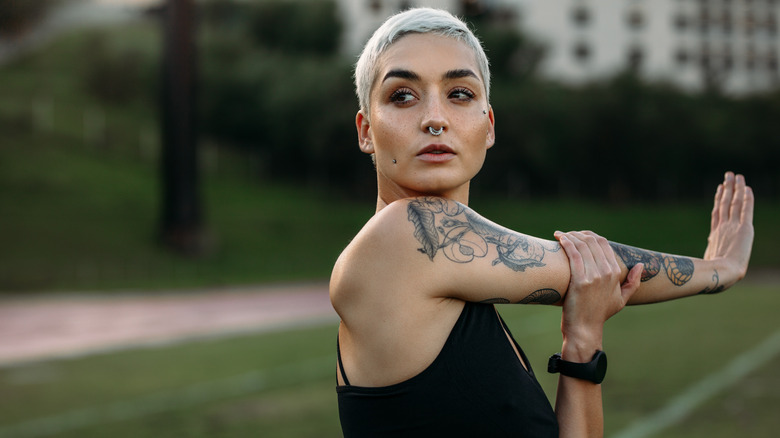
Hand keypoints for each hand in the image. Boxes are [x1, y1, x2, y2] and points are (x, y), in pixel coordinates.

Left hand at [554, 231, 643, 358]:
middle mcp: (607, 272)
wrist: (585, 329)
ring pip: (582, 246)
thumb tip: (641, 265)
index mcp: (616, 273)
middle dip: (578, 233)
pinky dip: (566, 243)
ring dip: (570, 236)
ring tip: (560, 235)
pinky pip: (573, 255)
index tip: (578, 235)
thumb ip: (633, 282)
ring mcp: (594, 276)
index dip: (589, 235)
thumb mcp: (622, 299)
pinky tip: (559, 238)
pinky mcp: (580, 281)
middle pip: (592, 241)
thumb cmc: (600, 314)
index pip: (603, 243)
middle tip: (567, 234)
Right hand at [704, 172, 753, 286]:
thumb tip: (688, 269)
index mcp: (715, 236)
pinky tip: (748, 188)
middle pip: (725, 203)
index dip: (719, 200)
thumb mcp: (706, 266)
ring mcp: (733, 227)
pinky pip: (746, 209)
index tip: (720, 188)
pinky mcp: (745, 228)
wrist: (721, 273)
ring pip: (734, 203)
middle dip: (727, 188)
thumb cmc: (712, 275)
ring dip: (736, 188)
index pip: (718, 213)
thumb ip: (703, 262)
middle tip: (728, 175)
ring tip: (736, 176)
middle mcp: (723, 228)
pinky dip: (747, 198)